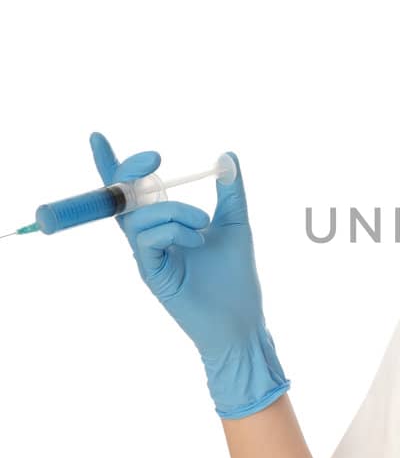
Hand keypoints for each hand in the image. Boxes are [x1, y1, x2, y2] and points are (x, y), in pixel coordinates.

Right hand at [90, 133, 290, 418]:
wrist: (242, 320)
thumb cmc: (236, 277)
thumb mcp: (237, 224)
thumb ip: (231, 192)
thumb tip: (228, 156)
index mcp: (163, 223)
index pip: (131, 190)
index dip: (111, 164)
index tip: (98, 136)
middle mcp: (149, 238)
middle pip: (122, 197)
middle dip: (132, 171)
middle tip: (157, 159)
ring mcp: (147, 257)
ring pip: (138, 217)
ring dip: (172, 209)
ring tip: (203, 223)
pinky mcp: (152, 275)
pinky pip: (147, 241)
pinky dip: (171, 230)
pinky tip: (198, 240)